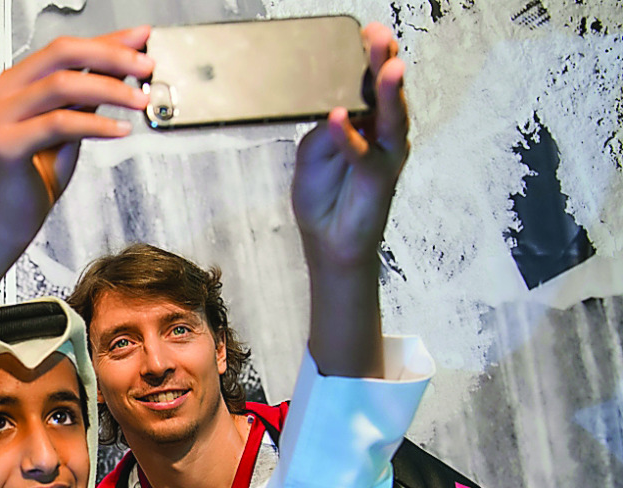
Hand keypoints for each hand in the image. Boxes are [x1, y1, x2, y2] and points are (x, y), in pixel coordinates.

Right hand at [0, 29, 151, 389]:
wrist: (9, 224)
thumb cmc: (35, 179)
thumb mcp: (68, 128)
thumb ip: (86, 96)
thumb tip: (121, 63)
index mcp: (11, 82)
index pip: (63, 48)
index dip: (106, 41)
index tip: (141, 39)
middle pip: (61, 54)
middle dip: (111, 55)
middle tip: (146, 64)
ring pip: (63, 85)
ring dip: (110, 89)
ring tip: (140, 98)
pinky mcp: (5, 143)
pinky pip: (60, 123)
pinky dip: (96, 124)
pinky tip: (121, 131)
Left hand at [291, 22, 408, 275]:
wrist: (329, 242)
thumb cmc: (324, 195)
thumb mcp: (312, 153)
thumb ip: (324, 130)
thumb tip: (335, 112)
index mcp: (365, 120)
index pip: (368, 83)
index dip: (369, 58)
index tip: (365, 30)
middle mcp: (381, 131)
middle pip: (386, 92)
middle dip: (385, 62)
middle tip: (381, 37)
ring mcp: (385, 153)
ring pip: (389, 117)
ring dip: (385, 93)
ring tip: (386, 68)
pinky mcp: (379, 177)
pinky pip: (364, 153)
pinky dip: (350, 137)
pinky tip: (339, 118)